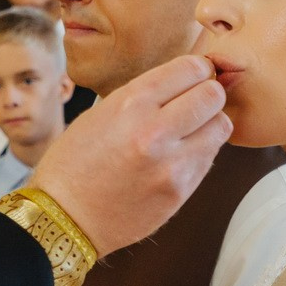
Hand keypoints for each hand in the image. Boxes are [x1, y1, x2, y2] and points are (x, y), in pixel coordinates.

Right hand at [30, 55, 231, 255]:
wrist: (65, 217)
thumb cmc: (74, 163)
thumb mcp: (100, 114)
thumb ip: (143, 98)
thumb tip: (182, 82)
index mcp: (131, 104)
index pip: (190, 69)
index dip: (198, 69)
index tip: (195, 76)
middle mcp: (154, 130)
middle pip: (213, 95)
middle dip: (209, 93)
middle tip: (198, 101)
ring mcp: (171, 164)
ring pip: (221, 126)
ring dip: (210, 123)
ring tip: (191, 130)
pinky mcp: (180, 190)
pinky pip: (210, 158)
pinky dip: (201, 151)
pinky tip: (179, 154)